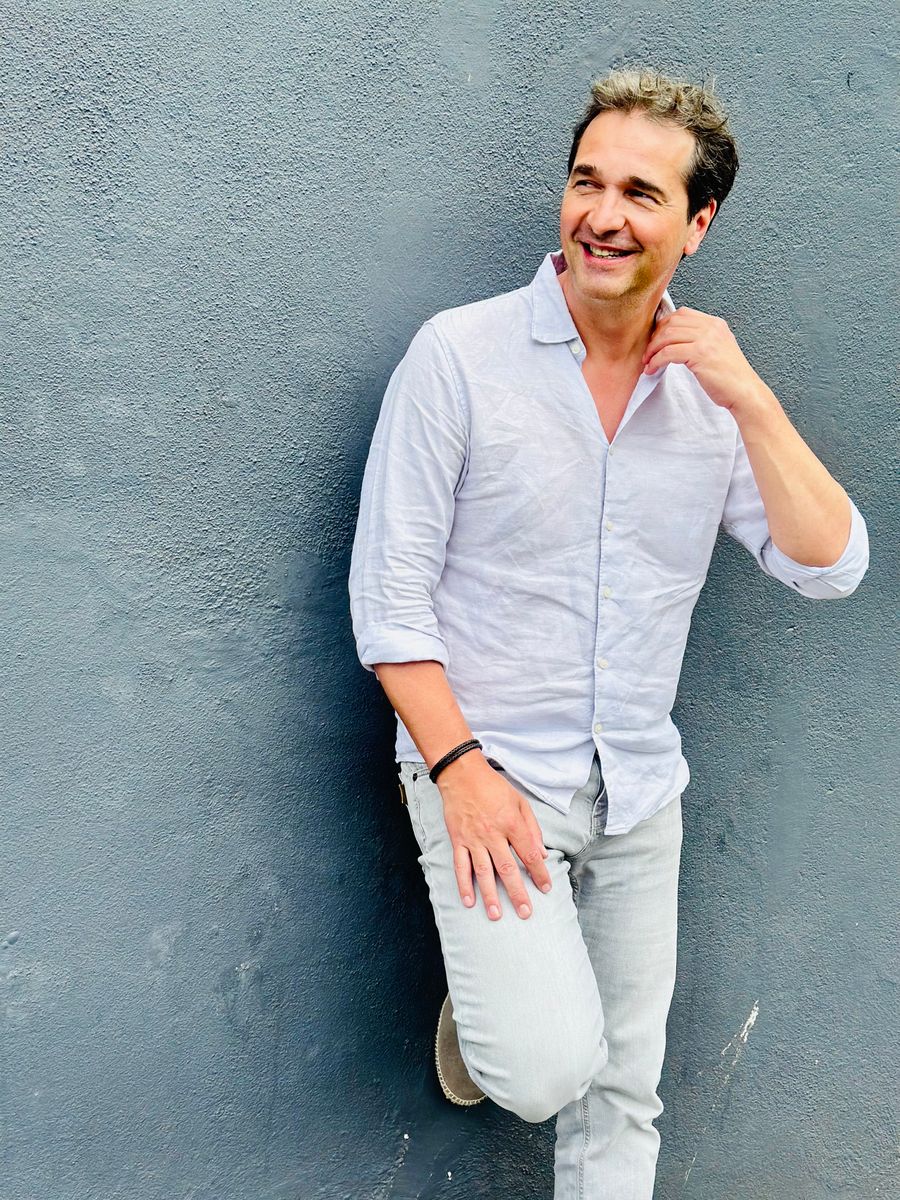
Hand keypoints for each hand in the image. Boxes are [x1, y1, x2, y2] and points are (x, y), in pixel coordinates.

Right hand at [436, 753, 551, 919]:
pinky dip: (464, 884)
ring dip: (490, 895)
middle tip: (525, 912)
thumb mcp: (520, 801)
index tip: (545, 887)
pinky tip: (469, 901)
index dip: (539, 872)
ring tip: (496, 915)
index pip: (529, 853)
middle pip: (507, 868)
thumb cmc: (493, 787)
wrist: (462, 774)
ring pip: (483, 872)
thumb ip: (532, 828)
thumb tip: (542, 853)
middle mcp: (492, 834)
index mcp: (511, 823)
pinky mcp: (458, 840)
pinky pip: (461, 866)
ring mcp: (473, 839)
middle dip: (517, 892)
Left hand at [642, 306, 767, 412]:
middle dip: (655, 337)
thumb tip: (674, 340)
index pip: (682, 313)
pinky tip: (652, 369)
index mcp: (715, 324)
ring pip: (667, 335)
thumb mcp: (718, 349)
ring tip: (648, 362)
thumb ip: (700, 340)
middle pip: (672, 322)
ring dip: (653, 350)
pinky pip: (668, 352)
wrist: (744, 392)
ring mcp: (706, 339)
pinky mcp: (700, 354)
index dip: (664, 325)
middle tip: (649, 352)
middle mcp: (711, 327)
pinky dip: (656, 361)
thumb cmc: (730, 377)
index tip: (656, 340)